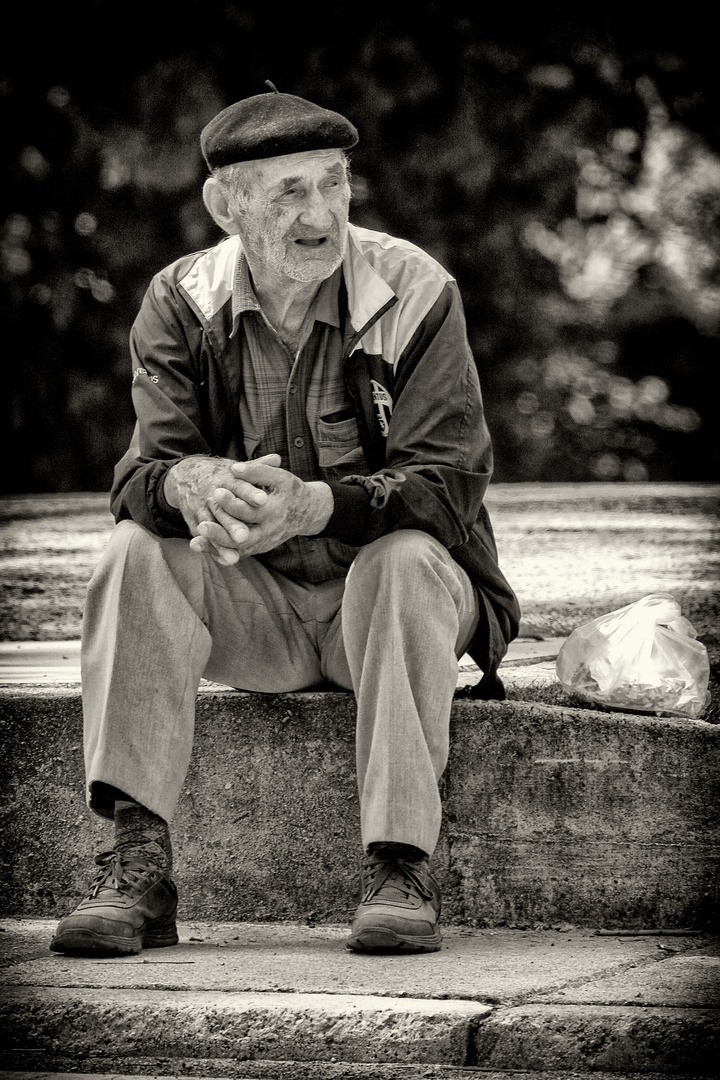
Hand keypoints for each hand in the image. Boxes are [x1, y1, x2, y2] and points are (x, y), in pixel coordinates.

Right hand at [164, 454, 280, 564]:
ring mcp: (202, 509)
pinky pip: (205, 537)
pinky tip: (225, 560)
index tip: (263, 500)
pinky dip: (212, 549)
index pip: (239, 486)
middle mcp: (212, 495)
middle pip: (224, 510)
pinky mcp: (195, 522)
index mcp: (225, 479)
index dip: (250, 493)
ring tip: (233, 557)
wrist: (186, 476)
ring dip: (221, 542)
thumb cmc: (220, 474)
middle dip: (233, 524)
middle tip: (244, 535)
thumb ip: (256, 467)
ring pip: (213, 526)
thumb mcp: (235, 468)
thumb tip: (278, 458)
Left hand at [194, 459, 333, 558]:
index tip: (216, 490)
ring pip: (237, 550)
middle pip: (243, 538)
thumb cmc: (290, 490)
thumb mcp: (279, 477)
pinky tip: (200, 547)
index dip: (232, 502)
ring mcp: (263, 543)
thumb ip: (257, 471)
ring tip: (195, 541)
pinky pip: (236, 553)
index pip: (251, 510)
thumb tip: (233, 468)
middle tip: (201, 525)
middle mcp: (269, 531)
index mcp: (275, 512)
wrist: (307, 512)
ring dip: (216, 547)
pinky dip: (218, 552)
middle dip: (221, 534)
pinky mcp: (257, 547)